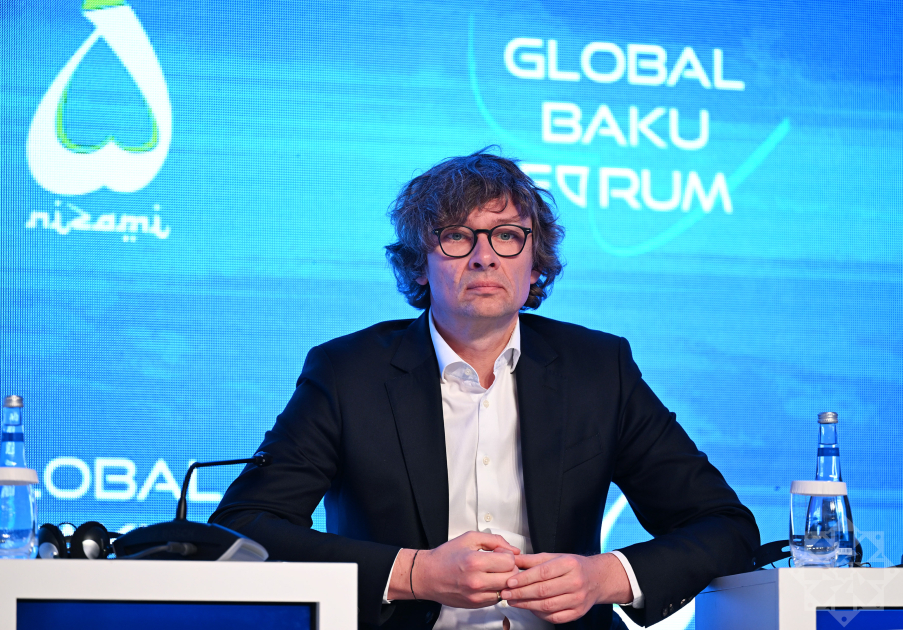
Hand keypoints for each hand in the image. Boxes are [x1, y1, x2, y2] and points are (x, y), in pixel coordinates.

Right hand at [388, 531, 520, 606]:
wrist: (427, 576)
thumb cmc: (445, 557)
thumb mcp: (469, 539)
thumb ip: (494, 540)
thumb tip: (513, 549)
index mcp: (475, 562)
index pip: (509, 562)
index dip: (508, 555)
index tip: (500, 553)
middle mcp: (477, 582)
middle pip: (511, 578)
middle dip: (509, 568)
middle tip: (499, 563)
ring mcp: (476, 596)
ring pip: (506, 590)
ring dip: (504, 580)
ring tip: (493, 572)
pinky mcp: (475, 605)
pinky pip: (497, 598)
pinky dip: (496, 590)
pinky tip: (486, 581)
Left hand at [499, 552, 631, 623]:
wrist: (596, 579)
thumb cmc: (574, 566)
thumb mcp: (555, 556)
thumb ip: (532, 559)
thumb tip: (512, 560)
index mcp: (569, 564)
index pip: (542, 573)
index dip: (524, 579)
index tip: (509, 581)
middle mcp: (575, 582)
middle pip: (543, 591)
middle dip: (521, 593)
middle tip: (506, 593)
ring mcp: (578, 599)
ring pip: (547, 606)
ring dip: (526, 605)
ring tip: (513, 601)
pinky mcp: (577, 612)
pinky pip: (555, 617)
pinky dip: (539, 615)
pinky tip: (530, 608)